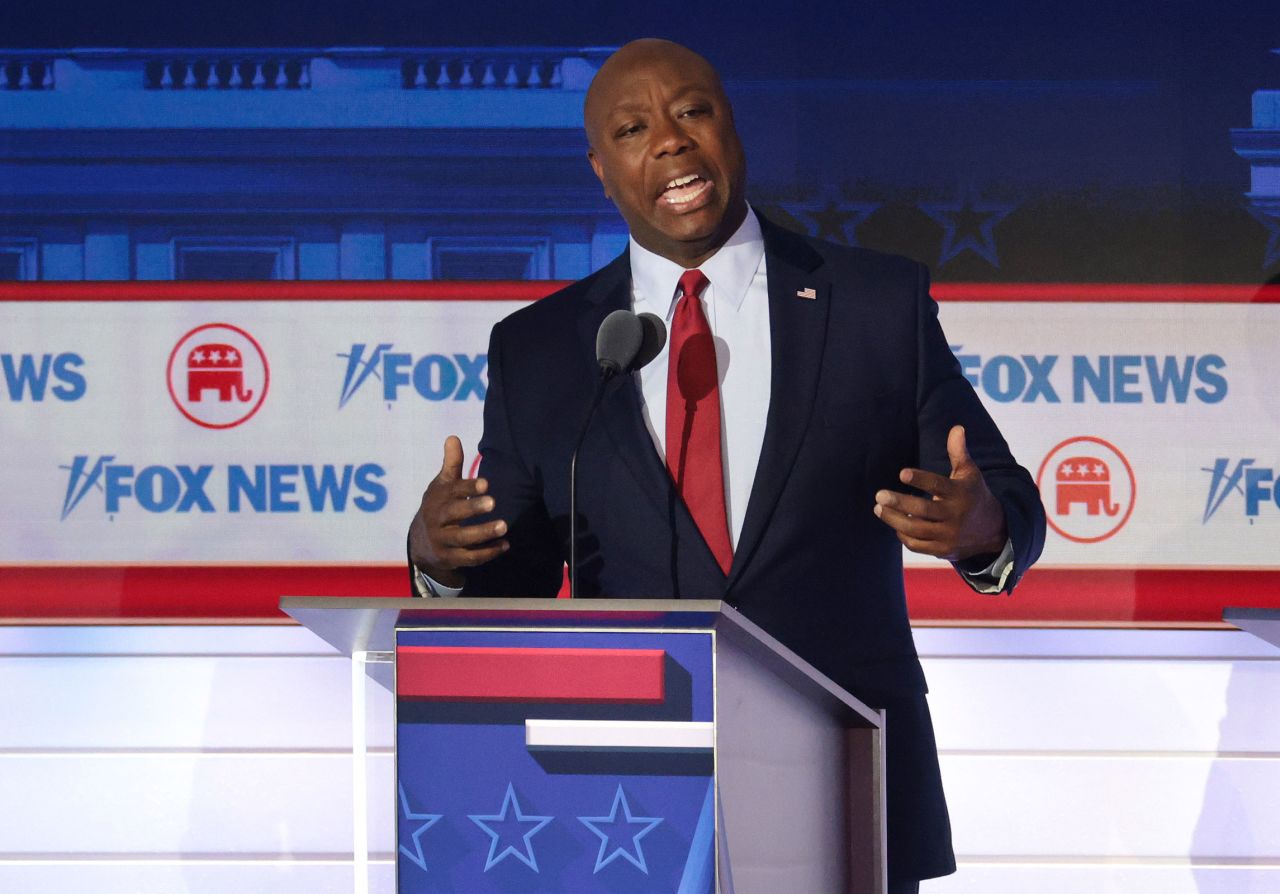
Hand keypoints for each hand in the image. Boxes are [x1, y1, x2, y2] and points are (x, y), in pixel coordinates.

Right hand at [408, 436, 508, 587]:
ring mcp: (443, 541)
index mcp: (438, 499)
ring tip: (504, 526)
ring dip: (484, 533)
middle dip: (473, 509)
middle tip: (494, 503)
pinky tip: (505, 545)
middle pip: (454, 514)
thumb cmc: (439, 506)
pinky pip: (469, 558)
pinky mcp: (450, 558)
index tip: (486, 483)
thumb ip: (451, 464)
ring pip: (463, 539)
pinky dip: (487, 553)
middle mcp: (438, 520)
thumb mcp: (442, 485)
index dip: (468, 487)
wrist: (421, 542)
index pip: (452, 491)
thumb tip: (453, 437)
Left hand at [873, 425, 1006, 561]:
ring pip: (916, 529)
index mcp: (960, 494)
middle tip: (879, 494)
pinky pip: (917, 544)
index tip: (902, 473)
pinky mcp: (943, 550)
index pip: (938, 486)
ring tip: (878, 508)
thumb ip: (959, 452)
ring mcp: (948, 535)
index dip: (920, 479)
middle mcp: (955, 516)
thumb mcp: (969, 473)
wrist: (994, 530)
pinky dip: (903, 535)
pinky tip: (894, 524)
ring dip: (894, 519)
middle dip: (899, 503)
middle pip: (923, 510)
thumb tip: (957, 428)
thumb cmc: (973, 494)